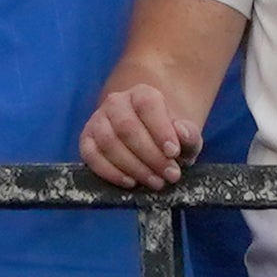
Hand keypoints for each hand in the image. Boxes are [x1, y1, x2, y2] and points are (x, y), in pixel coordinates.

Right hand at [79, 79, 204, 190]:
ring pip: (108, 142)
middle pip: (127, 127)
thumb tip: (182, 133)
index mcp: (142, 94)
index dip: (160, 129)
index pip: (147, 105)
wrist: (148, 137)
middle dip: (150, 156)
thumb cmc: (168, 137)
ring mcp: (98, 120)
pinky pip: (90, 156)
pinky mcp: (87, 140)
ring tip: (155, 182)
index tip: (174, 153)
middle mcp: (116, 102)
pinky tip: (130, 183)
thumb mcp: (186, 135)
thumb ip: (189, 134)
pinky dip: (110, 172)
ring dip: (133, 167)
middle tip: (170, 175)